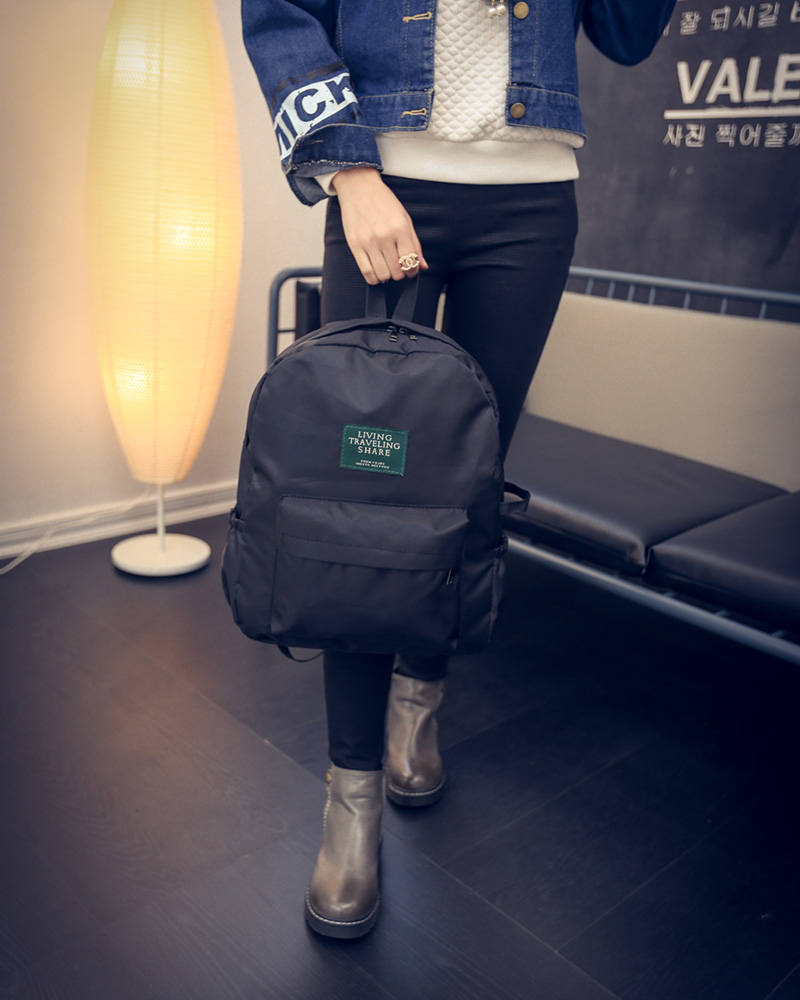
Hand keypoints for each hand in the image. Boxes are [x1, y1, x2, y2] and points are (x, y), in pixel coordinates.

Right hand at [331, 167, 427, 284]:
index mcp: (400, 228)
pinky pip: (366, 272)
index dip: (413, 271)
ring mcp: (369, 241)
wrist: (359, 187)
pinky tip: (377, 273)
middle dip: (400, 274)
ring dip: (387, 277)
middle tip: (398, 269)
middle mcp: (385, 236)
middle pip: (397, 271)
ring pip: (382, 274)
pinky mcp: (355, 245)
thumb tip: (423, 266)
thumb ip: (415, 244)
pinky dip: (374, 278)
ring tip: (387, 270)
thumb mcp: (405, 219)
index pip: (410, 261)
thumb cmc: (383, 202)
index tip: (410, 270)